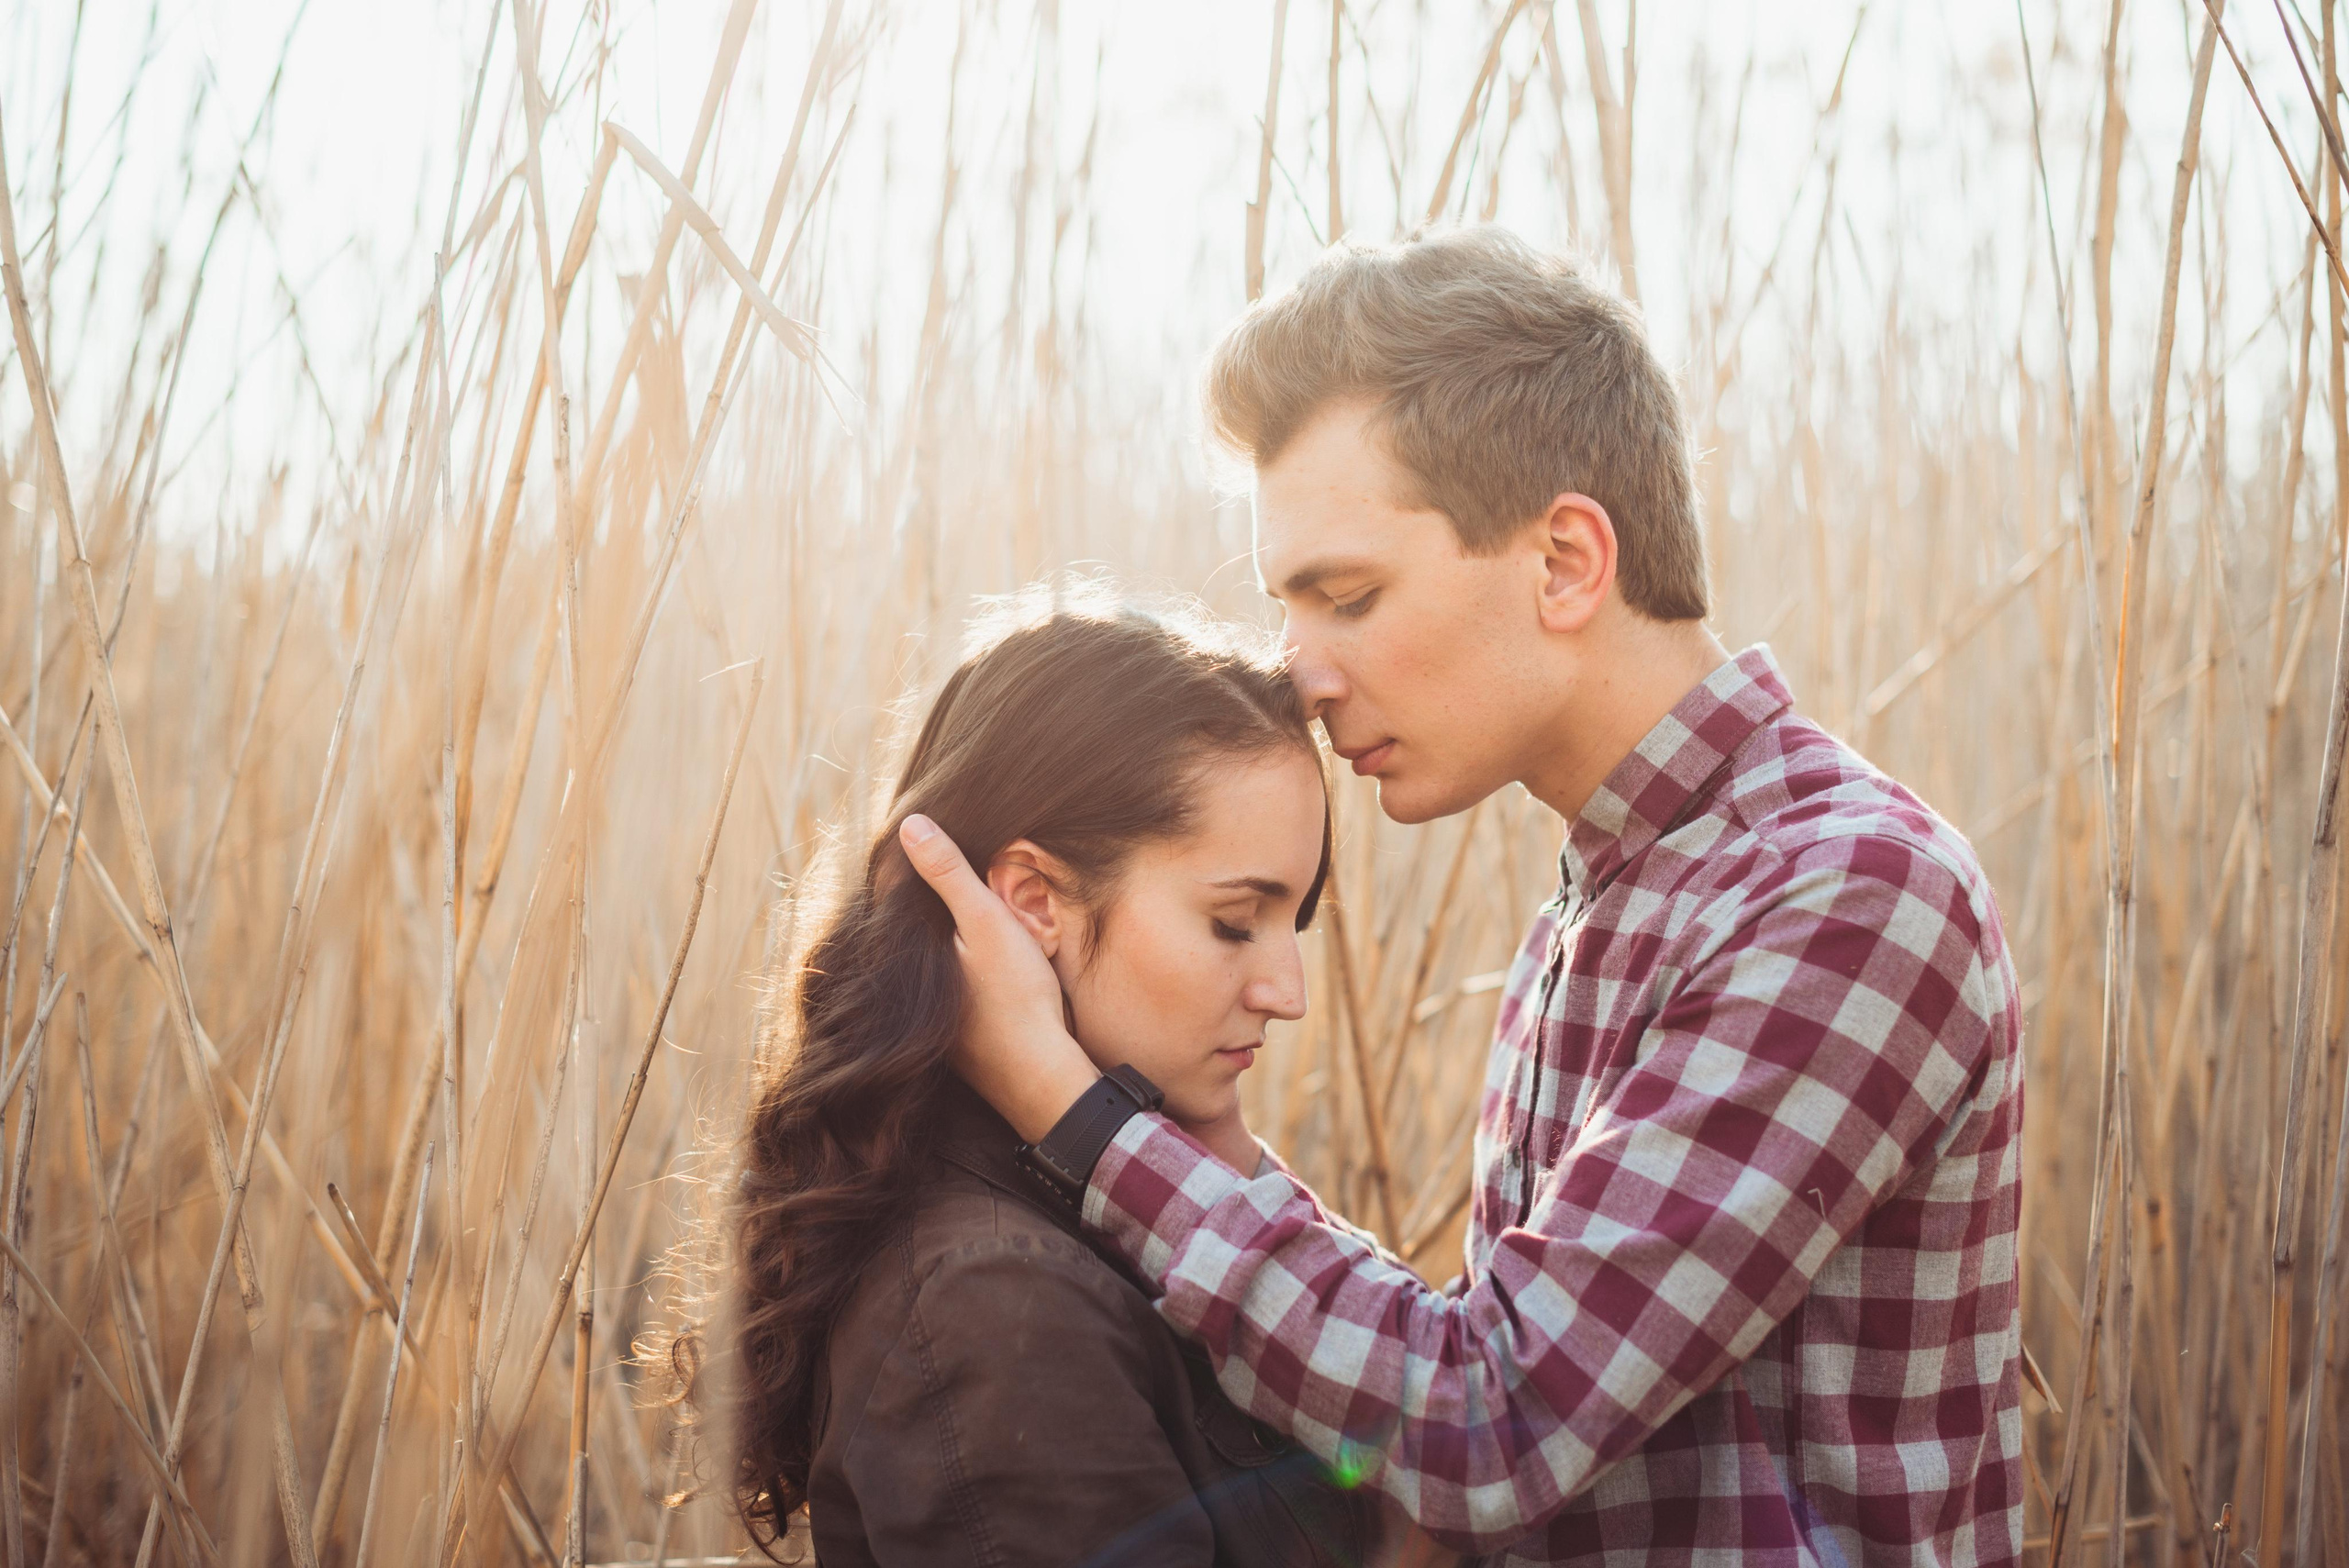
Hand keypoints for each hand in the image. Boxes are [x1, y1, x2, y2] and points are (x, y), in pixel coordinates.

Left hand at [899, 814, 1100, 1140]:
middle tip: (951, 871)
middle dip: (928, 903)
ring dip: (944, 937)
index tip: (926, 841)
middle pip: (911, 930)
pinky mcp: (949, 1032)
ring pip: (930, 959)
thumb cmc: (1015, 997)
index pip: (893, 898)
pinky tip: (986, 961)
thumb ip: (948, 873)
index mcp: (907, 954)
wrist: (1040, 1074)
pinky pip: (946, 983)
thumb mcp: (986, 922)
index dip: (911, 869)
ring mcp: (926, 1012)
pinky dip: (958, 966)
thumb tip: (909, 824)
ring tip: (974, 909)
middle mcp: (904, 985)